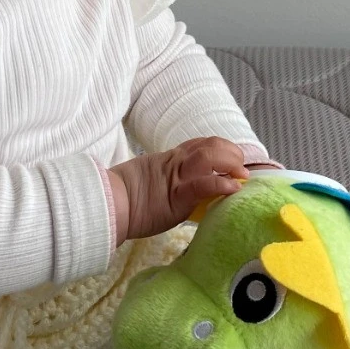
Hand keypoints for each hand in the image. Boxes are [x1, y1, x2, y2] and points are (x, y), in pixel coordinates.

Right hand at [109, 137, 248, 242]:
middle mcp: (176, 162)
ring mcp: (177, 176)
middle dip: (232, 153)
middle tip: (241, 170)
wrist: (108, 205)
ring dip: (232, 163)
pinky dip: (222, 184)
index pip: (201, 143)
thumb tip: (184, 191)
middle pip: (210, 144)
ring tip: (241, 176)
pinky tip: (234, 188)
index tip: (233, 160)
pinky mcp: (177, 194)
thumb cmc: (125, 200)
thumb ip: (168, 181)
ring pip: (210, 156)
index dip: (221, 148)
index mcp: (170, 158)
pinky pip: (203, 184)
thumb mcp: (151, 183)